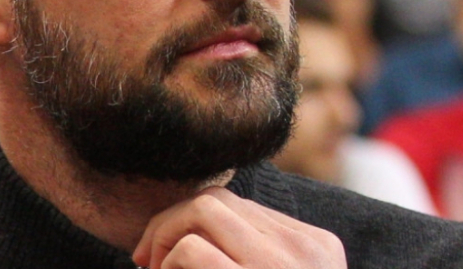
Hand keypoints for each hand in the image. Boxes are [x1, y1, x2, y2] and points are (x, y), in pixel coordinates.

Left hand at [132, 187, 346, 268]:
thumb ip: (250, 256)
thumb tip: (189, 243)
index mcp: (317, 249)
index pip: (242, 209)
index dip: (192, 225)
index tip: (164, 259)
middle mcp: (308, 248)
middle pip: (218, 200)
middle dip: (169, 223)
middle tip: (146, 260)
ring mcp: (286, 263)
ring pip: (202, 210)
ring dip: (164, 237)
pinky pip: (193, 249)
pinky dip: (168, 264)